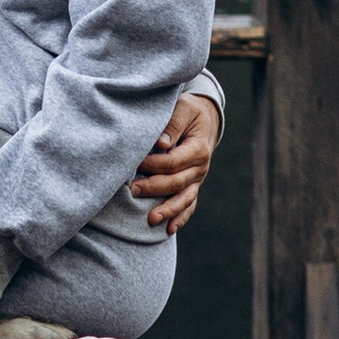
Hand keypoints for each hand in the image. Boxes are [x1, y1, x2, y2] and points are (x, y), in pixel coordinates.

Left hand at [129, 89, 220, 233]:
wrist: (205, 118)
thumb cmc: (189, 111)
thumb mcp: (183, 108)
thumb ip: (172, 124)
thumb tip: (160, 143)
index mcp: (198, 148)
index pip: (173, 162)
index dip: (153, 165)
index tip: (136, 163)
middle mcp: (200, 167)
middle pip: (176, 182)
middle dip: (153, 188)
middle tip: (132, 190)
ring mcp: (197, 179)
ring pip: (184, 199)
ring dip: (168, 210)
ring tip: (151, 220)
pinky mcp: (193, 185)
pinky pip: (189, 205)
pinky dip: (180, 218)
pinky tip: (168, 229)